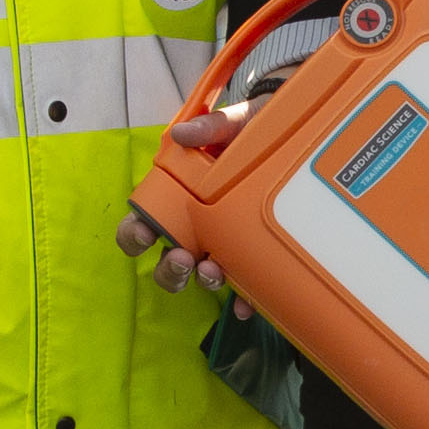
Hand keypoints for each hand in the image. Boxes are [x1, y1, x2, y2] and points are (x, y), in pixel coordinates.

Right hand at [119, 107, 238, 290]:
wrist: (293, 137)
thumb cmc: (251, 131)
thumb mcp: (234, 123)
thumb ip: (210, 126)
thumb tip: (183, 135)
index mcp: (178, 196)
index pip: (143, 220)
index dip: (135, 233)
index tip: (144, 234)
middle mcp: (195, 226)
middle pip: (167, 260)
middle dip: (168, 268)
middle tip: (181, 258)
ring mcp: (222, 244)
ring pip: (199, 276)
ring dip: (200, 281)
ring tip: (213, 272)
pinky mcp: (250, 255)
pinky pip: (242, 286)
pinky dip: (240, 300)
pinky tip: (244, 306)